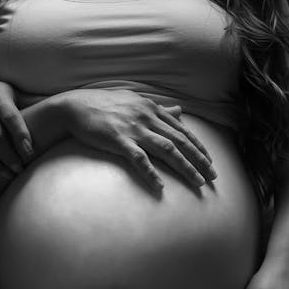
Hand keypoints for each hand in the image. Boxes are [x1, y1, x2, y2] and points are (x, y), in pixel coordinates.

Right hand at [60, 88, 216, 190]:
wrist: (75, 106)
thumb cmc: (103, 105)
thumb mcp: (134, 102)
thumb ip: (158, 109)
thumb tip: (179, 111)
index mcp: (152, 108)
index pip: (182, 129)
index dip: (198, 146)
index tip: (210, 160)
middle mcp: (147, 117)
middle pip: (180, 141)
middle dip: (199, 159)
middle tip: (213, 176)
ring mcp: (133, 128)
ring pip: (167, 149)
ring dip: (185, 167)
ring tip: (198, 182)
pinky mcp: (118, 140)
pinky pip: (139, 159)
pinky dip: (151, 173)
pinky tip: (161, 186)